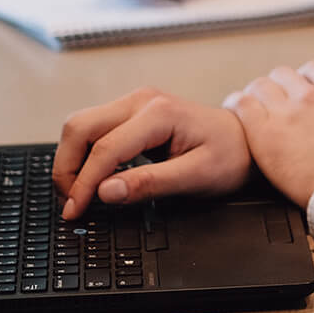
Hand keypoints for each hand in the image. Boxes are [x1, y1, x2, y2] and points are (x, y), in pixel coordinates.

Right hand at [52, 87, 250, 218]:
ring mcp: (134, 103)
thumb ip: (150, 183)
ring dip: (71, 159)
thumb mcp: (197, 176)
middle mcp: (142, 100)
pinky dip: (83, 154)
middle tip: (71, 204)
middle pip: (80, 127)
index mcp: (160, 113)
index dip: (84, 184)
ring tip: (78, 194)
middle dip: (67, 167)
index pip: (105, 149)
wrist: (247, 139)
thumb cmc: (231, 156)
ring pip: (81, 125)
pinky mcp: (132, 113)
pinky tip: (91, 179)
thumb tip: (105, 192)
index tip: (75, 212)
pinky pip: (94, 129)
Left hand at [223, 60, 313, 205]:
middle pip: (283, 74)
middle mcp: (311, 97)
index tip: (304, 92)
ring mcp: (286, 115)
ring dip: (258, 95)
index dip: (307, 79)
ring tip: (255, 109)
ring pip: (260, 86)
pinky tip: (238, 113)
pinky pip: (241, 105)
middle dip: (281, 87)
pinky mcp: (265, 137)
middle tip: (279, 105)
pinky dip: (238, 105)